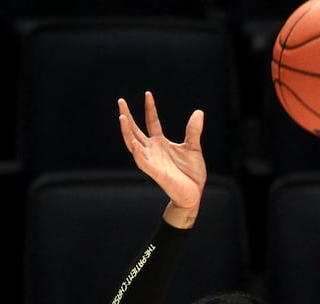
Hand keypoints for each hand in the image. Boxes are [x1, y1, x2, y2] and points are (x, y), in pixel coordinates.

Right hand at [118, 92, 205, 215]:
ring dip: (127, 132)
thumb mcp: (193, 147)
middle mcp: (152, 150)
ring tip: (122, 118)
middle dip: (127, 117)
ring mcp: (152, 161)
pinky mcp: (155, 173)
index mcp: (160, 143)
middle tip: (120, 101)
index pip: (151, 122)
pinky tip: (134, 143)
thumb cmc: (191, 173)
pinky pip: (143, 163)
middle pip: (136, 131)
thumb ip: (193, 131)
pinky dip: (137, 154)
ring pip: (134, 145)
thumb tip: (198, 112)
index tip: (147, 94)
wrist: (193, 194)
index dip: (149, 108)